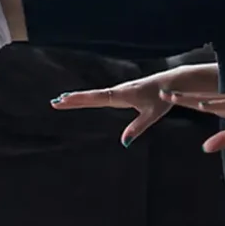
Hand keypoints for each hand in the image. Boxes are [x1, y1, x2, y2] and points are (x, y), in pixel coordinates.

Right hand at [50, 76, 173, 146]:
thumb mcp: (152, 115)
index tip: (63, 100)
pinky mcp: (122, 92)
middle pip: (91, 96)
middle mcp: (117, 91)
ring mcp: (119, 91)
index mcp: (121, 95)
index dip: (79, 100)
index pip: (95, 98)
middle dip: (73, 99)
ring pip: (95, 95)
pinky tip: (85, 99)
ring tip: (63, 100)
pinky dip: (89, 97)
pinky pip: (102, 95)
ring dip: (79, 97)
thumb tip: (125, 143)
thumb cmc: (162, 98)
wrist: (170, 82)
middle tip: (54, 102)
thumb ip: (138, 127)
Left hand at [160, 82, 224, 152]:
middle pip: (200, 99)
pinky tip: (203, 103)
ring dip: (192, 98)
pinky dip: (215, 103)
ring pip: (210, 99)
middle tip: (160, 92)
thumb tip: (204, 149)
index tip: (165, 97)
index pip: (200, 104)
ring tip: (174, 96)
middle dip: (180, 97)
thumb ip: (224, 139)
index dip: (183, 101)